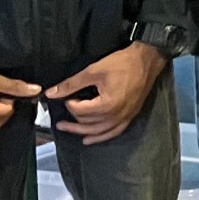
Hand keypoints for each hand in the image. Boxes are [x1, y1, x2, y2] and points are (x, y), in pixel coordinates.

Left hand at [44, 42, 165, 144]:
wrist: (147, 60)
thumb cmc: (122, 63)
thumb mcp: (94, 71)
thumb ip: (71, 84)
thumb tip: (51, 93)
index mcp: (106, 105)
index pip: (80, 111)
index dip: (69, 104)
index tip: (65, 97)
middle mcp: (115, 115)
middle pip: (87, 123)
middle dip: (72, 118)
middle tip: (59, 118)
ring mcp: (124, 118)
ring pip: (98, 131)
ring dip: (81, 131)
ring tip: (67, 128)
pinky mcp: (130, 116)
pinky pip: (113, 132)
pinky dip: (100, 137)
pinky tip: (89, 139)